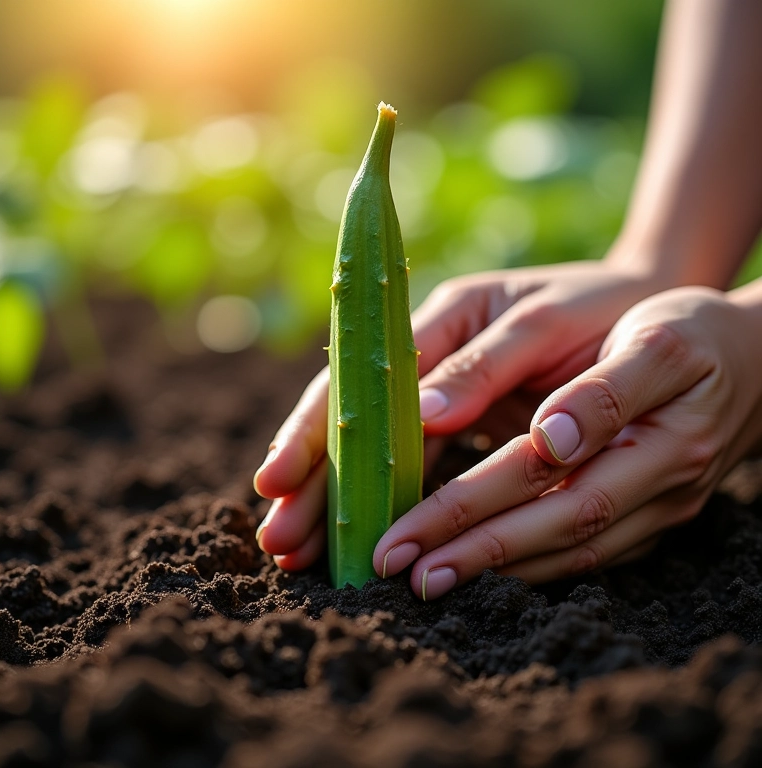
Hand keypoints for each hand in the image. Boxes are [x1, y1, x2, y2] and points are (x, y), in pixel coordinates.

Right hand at [253, 258, 670, 570]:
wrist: (639, 307)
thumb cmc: (595, 308)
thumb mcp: (544, 324)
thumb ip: (485, 366)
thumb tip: (423, 418)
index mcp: (439, 319)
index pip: (359, 377)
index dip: (317, 429)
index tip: (278, 480)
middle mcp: (427, 358)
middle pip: (353, 419)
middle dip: (312, 479)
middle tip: (277, 540)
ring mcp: (443, 393)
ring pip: (377, 449)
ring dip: (340, 499)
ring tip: (299, 552)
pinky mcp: (462, 423)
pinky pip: (414, 465)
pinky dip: (387, 501)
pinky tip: (360, 535)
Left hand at [376, 285, 761, 596]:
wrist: (757, 356)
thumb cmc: (695, 331)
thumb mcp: (659, 340)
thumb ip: (605, 391)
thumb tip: (551, 437)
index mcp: (657, 441)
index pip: (547, 483)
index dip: (472, 510)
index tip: (408, 537)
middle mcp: (657, 489)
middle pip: (551, 530)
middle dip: (471, 553)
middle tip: (397, 570)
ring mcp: (656, 509)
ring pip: (568, 552)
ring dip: (496, 569)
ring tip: (427, 579)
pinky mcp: (649, 513)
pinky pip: (585, 550)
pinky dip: (533, 563)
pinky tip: (488, 568)